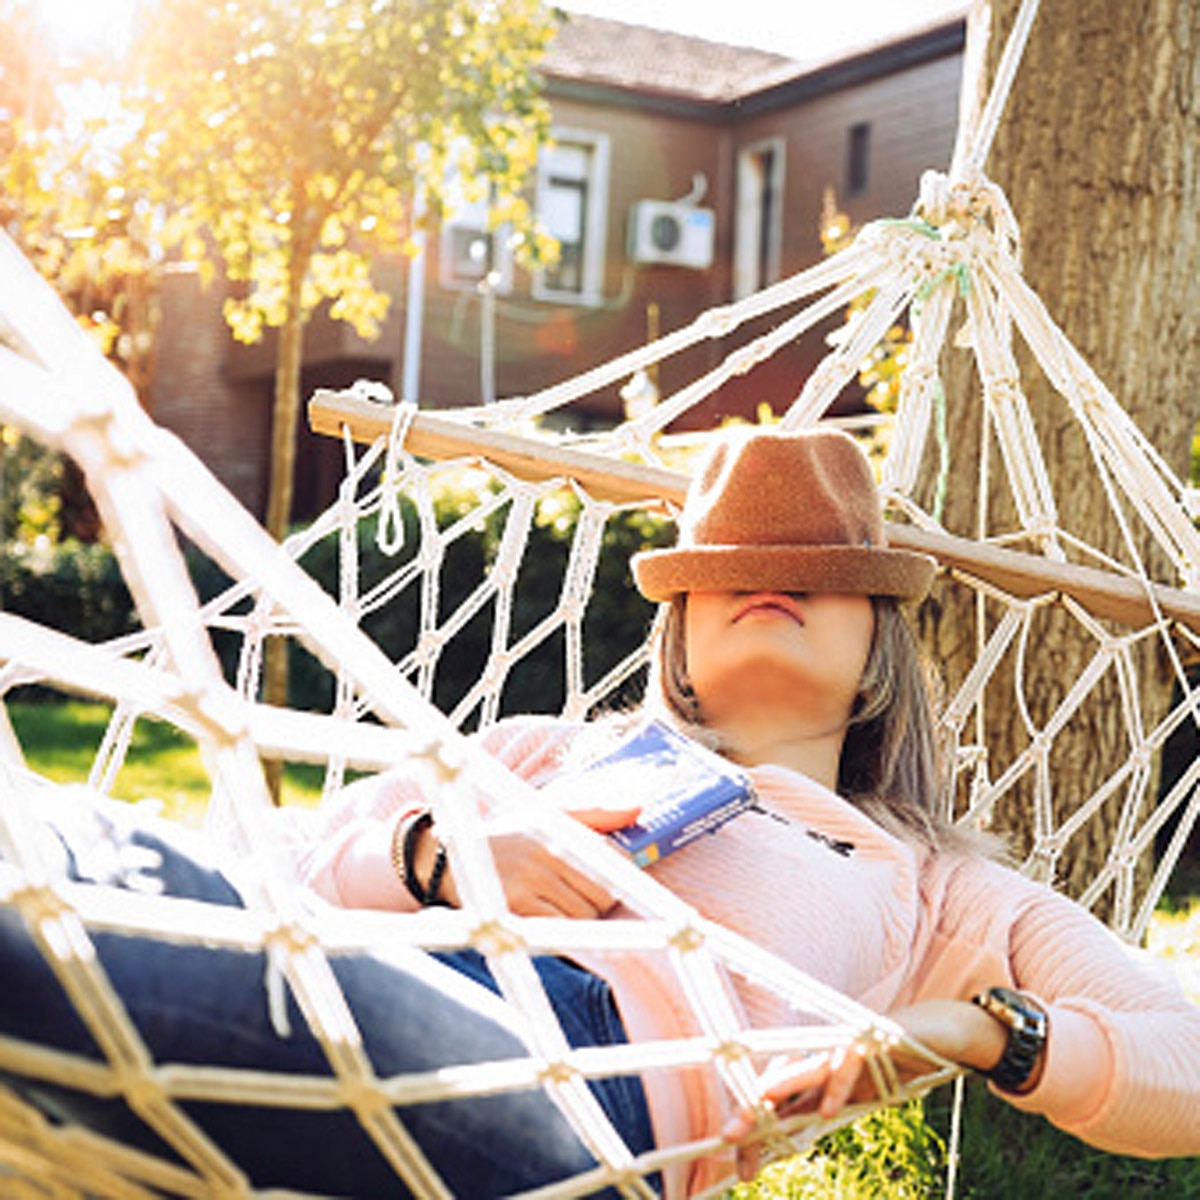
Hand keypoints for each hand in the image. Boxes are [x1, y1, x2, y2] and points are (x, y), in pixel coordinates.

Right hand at [417, 826, 619, 917]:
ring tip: (562, 906)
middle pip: (602, 893)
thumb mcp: (545, 814)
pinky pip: (557, 929)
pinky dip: (561, 931)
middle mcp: (544, 855)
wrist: (446, 856)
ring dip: (580, 918)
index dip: (620, 876)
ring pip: (583, 915)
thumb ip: (593, 814)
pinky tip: (549, 919)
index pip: (611, 859)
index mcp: (556, 830)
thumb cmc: (505, 835)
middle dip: (600, 901)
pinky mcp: (514, 908)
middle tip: (583, 897)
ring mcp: (529, 882)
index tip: (613, 881)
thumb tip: (639, 807)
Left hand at [723, 999, 1000, 1180]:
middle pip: (781, 1085)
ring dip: (782, 1090)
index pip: (778, 1106)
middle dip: (753, 1111)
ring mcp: (844, 1047)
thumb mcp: (856, 1097)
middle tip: (729, 1138)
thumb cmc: (892, 1063)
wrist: (937, 1032)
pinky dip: (838, 1087)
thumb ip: (824, 1111)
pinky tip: (828, 1110)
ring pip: (806, 1069)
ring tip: (759, 1112)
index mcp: (817, 1076)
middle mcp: (823, 1060)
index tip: (742, 1170)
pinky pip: (849, 1064)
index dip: (758, 1134)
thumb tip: (790, 1138)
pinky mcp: (871, 1040)